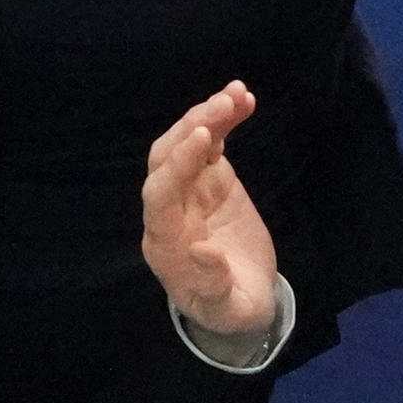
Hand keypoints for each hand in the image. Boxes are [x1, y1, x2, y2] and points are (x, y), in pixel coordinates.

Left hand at [141, 82, 286, 347]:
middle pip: (165, 159)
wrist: (241, 301)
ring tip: (238, 94)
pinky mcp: (209, 178)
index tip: (202, 138)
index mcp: (164, 242)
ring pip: (186, 144)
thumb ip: (213, 285)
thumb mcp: (226, 309)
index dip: (177, 164)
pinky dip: (224, 119)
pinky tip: (243, 100)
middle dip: (190, 129)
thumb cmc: (230, 309)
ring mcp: (189, 189)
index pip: (159, 195)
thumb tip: (200, 251)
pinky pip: (210, 142)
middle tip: (224, 105)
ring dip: (208, 115)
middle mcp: (169, 209)